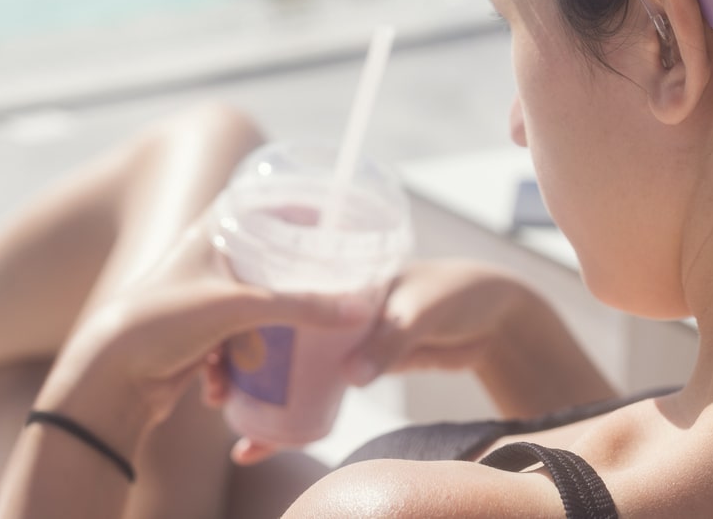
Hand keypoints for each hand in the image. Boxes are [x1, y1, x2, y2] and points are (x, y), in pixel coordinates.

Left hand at [41, 225, 363, 447]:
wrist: (106, 380)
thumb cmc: (160, 322)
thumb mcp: (237, 307)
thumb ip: (301, 306)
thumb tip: (360, 311)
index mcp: (213, 229)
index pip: (268, 202)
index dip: (303, 209)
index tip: (339, 225)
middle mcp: (209, 258)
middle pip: (272, 262)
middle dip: (295, 290)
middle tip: (329, 298)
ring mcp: (206, 299)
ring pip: (260, 309)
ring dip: (264, 339)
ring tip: (260, 355)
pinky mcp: (202, 337)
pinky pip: (240, 344)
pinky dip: (238, 365)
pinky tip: (223, 384)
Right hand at [210, 260, 533, 465]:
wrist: (497, 316)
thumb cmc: (458, 293)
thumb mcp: (421, 310)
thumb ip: (389, 342)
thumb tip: (350, 379)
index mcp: (340, 274)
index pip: (280, 290)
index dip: (246, 318)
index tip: (219, 350)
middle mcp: (331, 302)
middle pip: (276, 333)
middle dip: (243, 367)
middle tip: (215, 400)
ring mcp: (343, 335)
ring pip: (293, 368)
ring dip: (267, 400)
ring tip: (243, 438)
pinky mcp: (360, 361)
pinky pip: (320, 389)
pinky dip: (300, 413)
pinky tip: (278, 438)